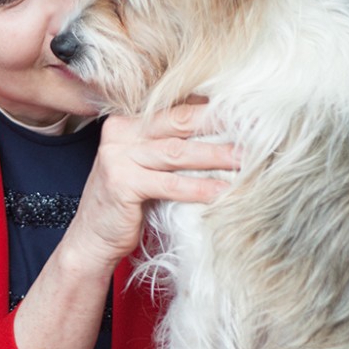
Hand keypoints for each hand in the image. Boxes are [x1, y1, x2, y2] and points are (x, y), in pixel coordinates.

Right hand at [67, 102, 237, 268]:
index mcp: (128, 121)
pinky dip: (199, 188)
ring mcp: (118, 156)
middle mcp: (120, 132)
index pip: (176, 108)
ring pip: (178, 152)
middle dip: (220, 124)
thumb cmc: (128, 203)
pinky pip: (170, 184)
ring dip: (217, 155)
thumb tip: (225, 132)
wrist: (92, 239)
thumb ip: (173, 146)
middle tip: (256, 127)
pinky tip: (223, 192)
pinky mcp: (121, 183)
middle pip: (180, 122)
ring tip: (246, 159)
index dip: (212, 109)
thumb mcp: (148, 166)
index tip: (246, 110)